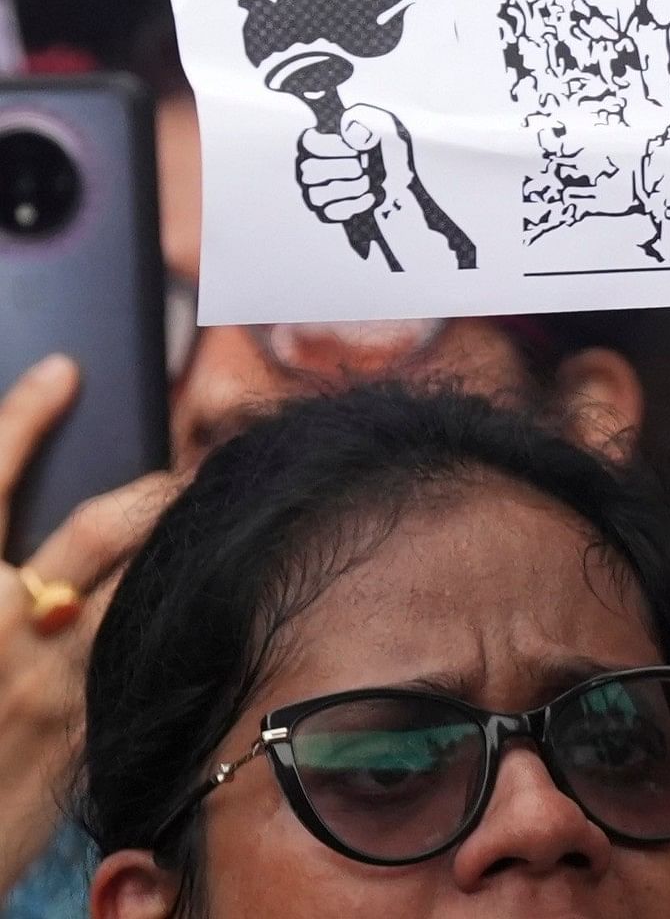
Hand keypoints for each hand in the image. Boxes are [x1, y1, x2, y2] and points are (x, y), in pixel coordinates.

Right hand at [0, 357, 175, 886]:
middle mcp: (4, 624)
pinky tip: (221, 597)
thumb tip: (16, 538)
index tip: (66, 370)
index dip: (25, 415)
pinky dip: (184, 616)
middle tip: (190, 458)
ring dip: (188, 541)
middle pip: (109, 522)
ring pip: (152, 580)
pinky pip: (155, 649)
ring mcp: (57, 676)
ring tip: (217, 512)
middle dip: (159, 484)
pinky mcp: (93, 726)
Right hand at [295, 101, 418, 229]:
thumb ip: (368, 122)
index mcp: (325, 141)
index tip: (354, 150)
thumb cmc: (390, 149)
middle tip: (362, 167)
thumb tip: (354, 132)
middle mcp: (314, 166)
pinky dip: (353, 205)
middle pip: (309, 170)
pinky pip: (330, 211)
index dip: (330, 147)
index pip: (308, 143)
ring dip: (349, 188)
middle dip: (342, 168)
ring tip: (368, 181)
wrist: (407, 179)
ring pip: (317, 194)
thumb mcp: (385, 128)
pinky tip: (370, 196)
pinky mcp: (329, 210)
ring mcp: (319, 190)